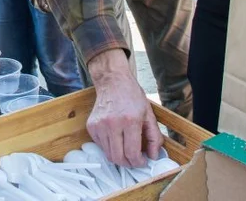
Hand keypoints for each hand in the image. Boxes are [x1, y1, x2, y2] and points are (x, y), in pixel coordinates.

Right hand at [86, 50, 161, 166]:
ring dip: (119, 156)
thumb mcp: (149, 114)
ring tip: (126, 149)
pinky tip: (116, 138)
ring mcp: (99, 125)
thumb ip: (154, 137)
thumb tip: (153, 156)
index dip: (139, 162)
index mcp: (129, 120)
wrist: (113, 81)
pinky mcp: (91, 126)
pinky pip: (101, 146)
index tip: (143, 161)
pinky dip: (109, 147)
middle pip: (118, 158)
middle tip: (134, 160)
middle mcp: (112, 124)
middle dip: (128, 164)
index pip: (132, 153)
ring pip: (108, 154)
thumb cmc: (132, 96)